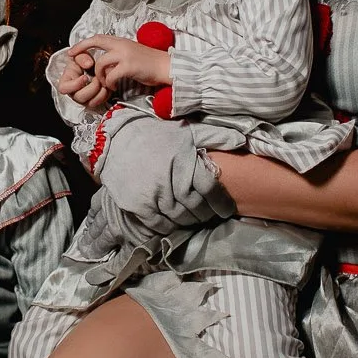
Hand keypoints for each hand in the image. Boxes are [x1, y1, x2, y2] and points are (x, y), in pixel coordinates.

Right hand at [56, 54, 114, 111]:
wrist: (90, 66)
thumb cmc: (82, 62)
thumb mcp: (80, 56)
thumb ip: (82, 57)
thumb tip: (88, 64)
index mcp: (66, 82)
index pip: (64, 89)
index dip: (75, 85)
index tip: (85, 77)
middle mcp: (74, 93)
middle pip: (80, 97)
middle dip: (92, 88)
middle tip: (97, 78)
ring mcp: (84, 99)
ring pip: (91, 103)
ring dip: (100, 92)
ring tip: (103, 81)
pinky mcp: (94, 101)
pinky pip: (100, 102)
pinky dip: (106, 94)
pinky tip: (107, 85)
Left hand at [71, 34, 171, 89]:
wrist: (166, 67)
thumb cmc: (151, 63)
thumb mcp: (133, 52)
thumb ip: (119, 53)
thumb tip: (106, 61)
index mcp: (122, 41)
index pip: (99, 37)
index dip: (84, 43)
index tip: (74, 50)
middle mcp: (122, 45)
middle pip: (96, 41)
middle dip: (82, 49)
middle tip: (74, 59)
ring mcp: (125, 55)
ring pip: (101, 63)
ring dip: (100, 76)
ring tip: (106, 83)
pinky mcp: (129, 66)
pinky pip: (111, 75)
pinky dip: (109, 83)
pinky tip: (114, 86)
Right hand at [95, 113, 233, 243]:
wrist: (116, 139)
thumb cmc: (156, 136)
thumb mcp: (187, 131)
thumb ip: (215, 136)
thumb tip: (240, 140)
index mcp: (185, 161)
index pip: (210, 189)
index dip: (221, 203)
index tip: (226, 210)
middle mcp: (171, 179)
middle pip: (196, 207)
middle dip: (205, 215)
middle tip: (208, 215)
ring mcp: (154, 194)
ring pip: (179, 218)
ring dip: (189, 222)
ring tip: (193, 219)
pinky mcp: (139, 205)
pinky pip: (160, 224)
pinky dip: (169, 227)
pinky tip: (173, 222)